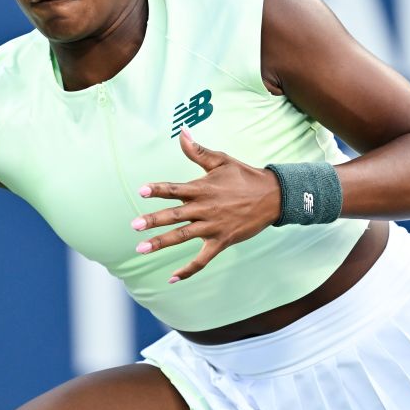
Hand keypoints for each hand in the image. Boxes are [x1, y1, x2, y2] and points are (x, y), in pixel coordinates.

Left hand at [131, 129, 281, 282]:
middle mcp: (205, 208)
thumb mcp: (222, 160)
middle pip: (175, 215)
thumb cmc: (245, 176)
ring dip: (162, 243)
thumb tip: (182, 132)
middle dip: (154, 221)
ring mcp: (213, 227)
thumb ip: (198, 151)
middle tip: (134, 226)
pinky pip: (202, 259)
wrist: (274, 197)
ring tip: (141, 248)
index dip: (158, 189)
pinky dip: (188, 270)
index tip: (142, 191)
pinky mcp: (222, 241)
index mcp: (203, 188)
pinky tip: (172, 278)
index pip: (176, 189)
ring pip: (183, 236)